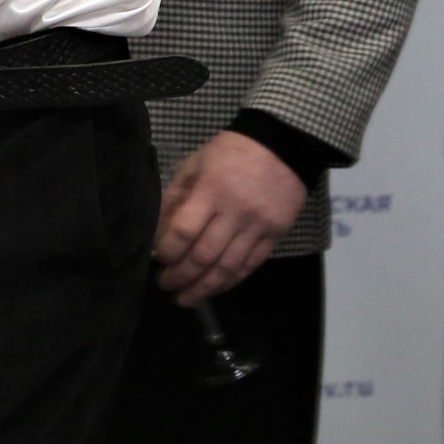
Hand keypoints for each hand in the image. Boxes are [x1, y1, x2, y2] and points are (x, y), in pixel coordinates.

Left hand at [153, 131, 308, 305]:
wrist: (283, 145)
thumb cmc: (232, 151)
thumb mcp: (197, 161)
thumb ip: (177, 194)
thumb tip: (159, 229)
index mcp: (211, 190)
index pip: (184, 231)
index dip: (168, 251)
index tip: (159, 259)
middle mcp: (234, 212)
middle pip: (204, 256)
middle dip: (180, 276)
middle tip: (165, 285)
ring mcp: (257, 226)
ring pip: (227, 268)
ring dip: (203, 288)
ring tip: (186, 298)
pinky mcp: (275, 236)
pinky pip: (250, 266)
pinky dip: (230, 282)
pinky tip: (214, 288)